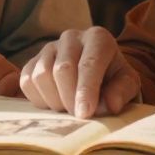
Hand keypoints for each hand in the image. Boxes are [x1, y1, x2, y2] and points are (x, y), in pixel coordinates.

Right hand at [19, 27, 139, 118]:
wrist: (98, 76)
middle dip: (70, 99)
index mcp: (98, 38)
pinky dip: (39, 99)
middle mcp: (71, 37)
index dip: (85, 91)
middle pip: (62, 69)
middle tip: (78, 117)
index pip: (88, 64)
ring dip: (54, 100)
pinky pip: (27, 82)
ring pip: (42, 75)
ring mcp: (49, 48)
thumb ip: (122, 92)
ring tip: (69, 108)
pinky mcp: (32, 61)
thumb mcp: (127, 85)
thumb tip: (109, 105)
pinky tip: (55, 103)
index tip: (84, 114)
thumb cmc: (114, 81)